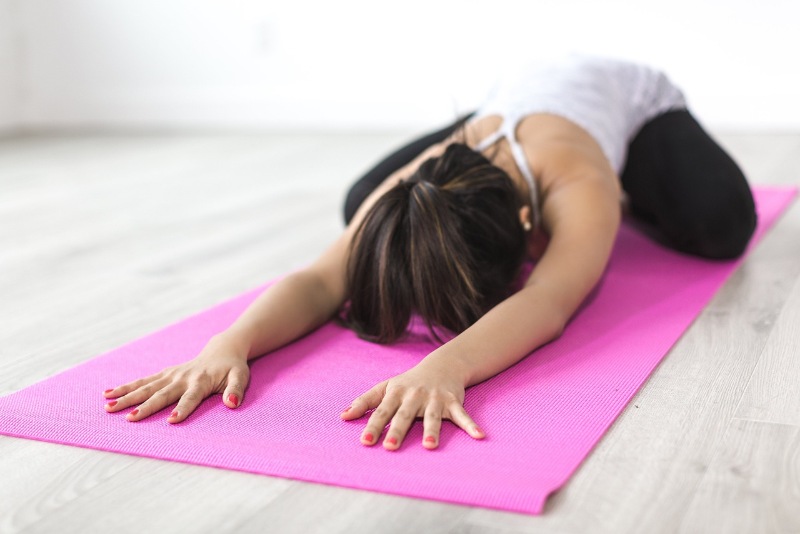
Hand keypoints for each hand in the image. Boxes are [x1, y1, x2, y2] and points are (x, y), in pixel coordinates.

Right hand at [102, 334, 250, 422]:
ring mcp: (171, 375)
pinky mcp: (164, 374)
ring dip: (127, 397)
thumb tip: (232, 403)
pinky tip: (107, 394)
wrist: (222, 350)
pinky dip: (125, 387)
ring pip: (146, 387)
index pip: (191, 398)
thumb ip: (236, 390)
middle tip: (129, 418)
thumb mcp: (241, 377)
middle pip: (162, 394)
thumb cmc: (232, 368)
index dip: (182, 409)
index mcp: (201, 381)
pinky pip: (142, 381)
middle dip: (145, 406)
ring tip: (108, 407)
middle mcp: (182, 378)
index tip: (171, 421)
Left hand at [340, 359, 484, 449]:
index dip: (373, 426)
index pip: (382, 411)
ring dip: (432, 431)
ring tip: (430, 447)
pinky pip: (462, 415)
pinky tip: (479, 436)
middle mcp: (414, 396)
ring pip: (432, 417)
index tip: (365, 441)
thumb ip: (365, 402)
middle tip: (390, 447)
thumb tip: (343, 416)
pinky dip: (471, 425)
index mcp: (396, 393)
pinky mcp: (453, 401)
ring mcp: (435, 399)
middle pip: (404, 415)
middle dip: (398, 430)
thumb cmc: (408, 382)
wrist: (442, 365)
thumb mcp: (385, 387)